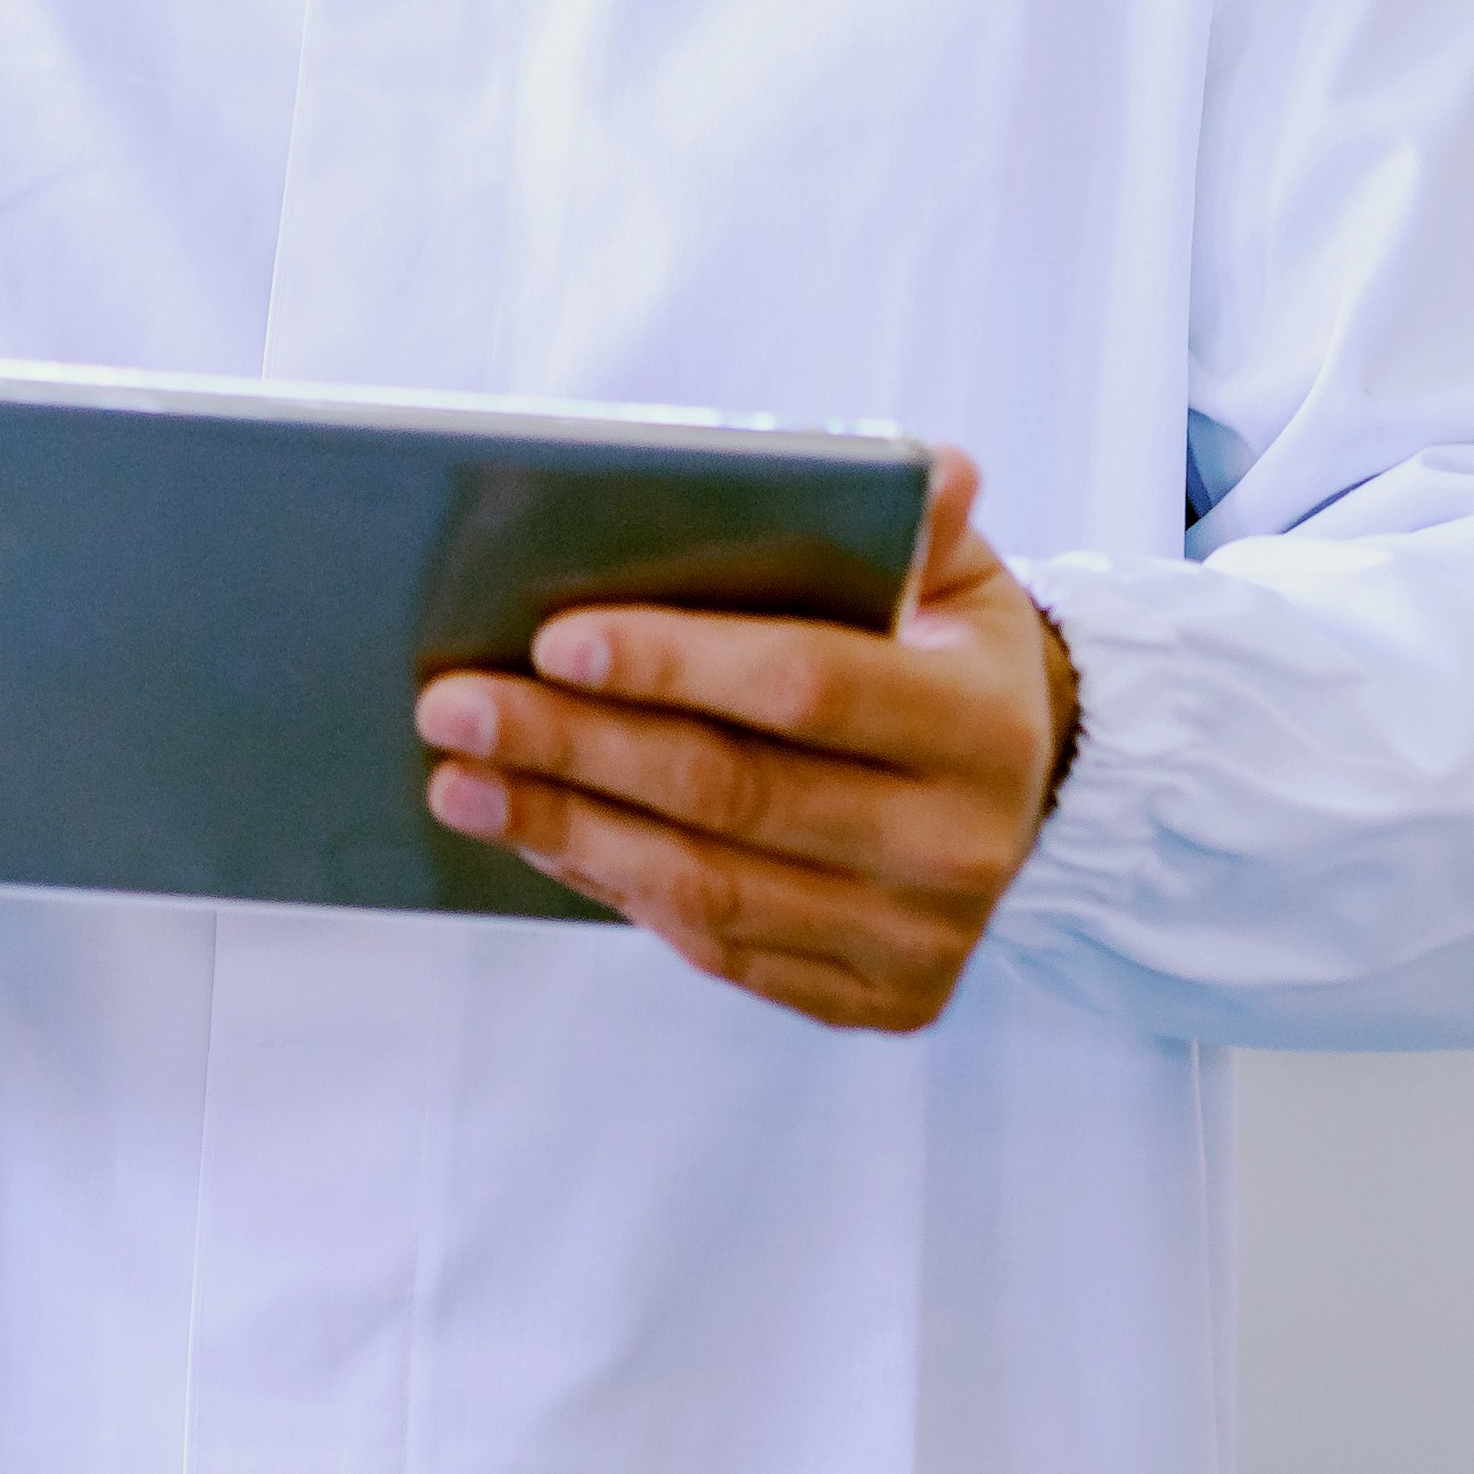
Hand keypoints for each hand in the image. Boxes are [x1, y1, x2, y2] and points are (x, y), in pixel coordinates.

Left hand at [415, 446, 1085, 1034]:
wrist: (1021, 790)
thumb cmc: (945, 655)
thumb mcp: (956, 577)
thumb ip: (920, 523)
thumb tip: (934, 470)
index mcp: (984, 724)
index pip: (807, 686)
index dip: (676, 664)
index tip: (551, 638)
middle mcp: (962, 848)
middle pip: (734, 794)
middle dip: (575, 747)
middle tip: (452, 707)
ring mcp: (920, 941)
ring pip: (708, 889)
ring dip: (565, 831)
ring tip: (458, 782)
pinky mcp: (880, 1003)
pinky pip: (719, 950)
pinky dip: (614, 889)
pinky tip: (537, 834)